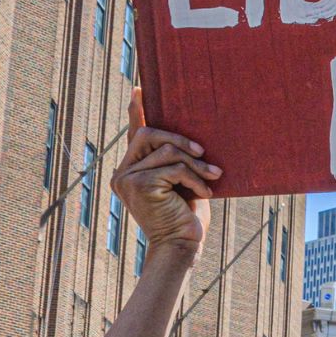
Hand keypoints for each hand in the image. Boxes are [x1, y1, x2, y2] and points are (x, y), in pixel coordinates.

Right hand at [114, 87, 218, 258]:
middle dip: (179, 138)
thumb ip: (175, 161)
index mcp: (130, 171)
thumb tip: (188, 138)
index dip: (136, 111)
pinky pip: (174, 167)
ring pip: (166, 150)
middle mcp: (122, 173)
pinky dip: (194, 178)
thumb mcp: (182, 183)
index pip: (133, 134)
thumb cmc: (186, 216)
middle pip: (148, 134)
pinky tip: (206, 193)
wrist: (182, 247)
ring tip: (213, 176)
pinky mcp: (140, 185)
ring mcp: (127, 179)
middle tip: (203, 151)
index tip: (139, 89)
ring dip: (195, 163)